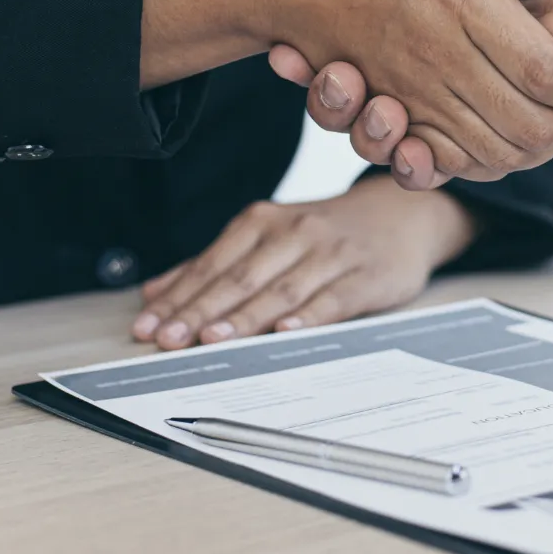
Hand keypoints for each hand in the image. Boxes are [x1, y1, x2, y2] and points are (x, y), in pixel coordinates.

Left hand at [131, 176, 476, 348]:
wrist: (403, 214)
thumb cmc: (327, 234)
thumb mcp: (270, 237)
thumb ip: (214, 265)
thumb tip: (155, 294)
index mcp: (264, 222)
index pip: (212, 264)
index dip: (179, 297)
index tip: (149, 326)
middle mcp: (295, 232)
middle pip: (240, 277)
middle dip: (200, 310)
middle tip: (169, 339)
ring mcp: (332, 253)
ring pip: (281, 289)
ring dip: (245, 316)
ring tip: (213, 338)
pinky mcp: (367, 276)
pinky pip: (333, 298)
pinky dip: (308, 315)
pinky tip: (286, 331)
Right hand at [182, 0, 552, 182]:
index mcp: (430, 3)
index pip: (350, 41)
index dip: (313, 56)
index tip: (288, 48)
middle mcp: (446, 53)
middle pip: (364, 100)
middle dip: (332, 99)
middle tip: (324, 74)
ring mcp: (476, 93)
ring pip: (398, 138)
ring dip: (368, 131)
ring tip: (361, 100)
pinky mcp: (509, 128)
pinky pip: (454, 162)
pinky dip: (421, 162)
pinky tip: (404, 143)